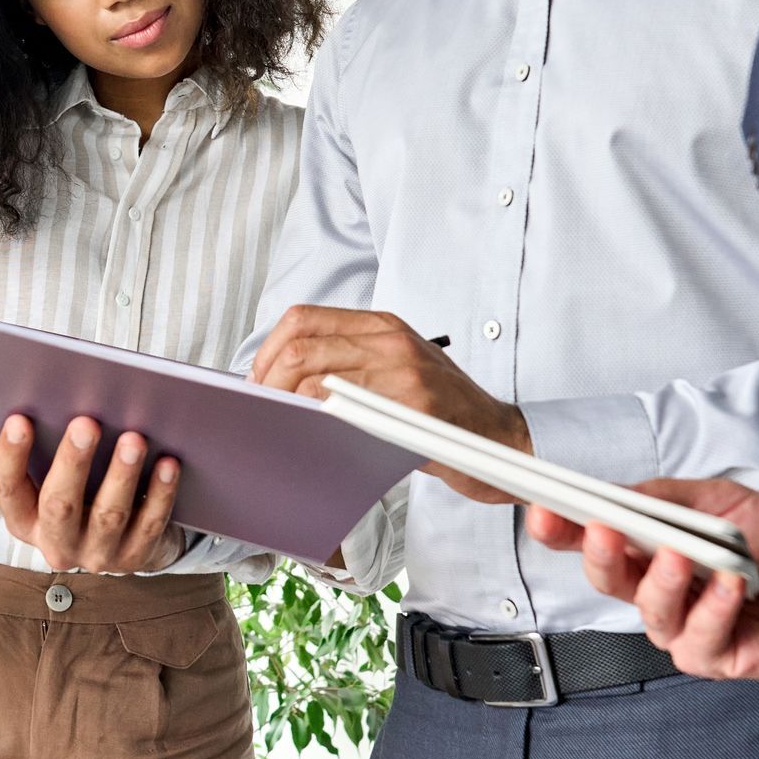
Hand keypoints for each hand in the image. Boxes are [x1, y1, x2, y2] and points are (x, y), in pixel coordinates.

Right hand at [0, 415, 183, 572]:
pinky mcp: (135, 557)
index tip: (18, 420)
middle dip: (72, 462)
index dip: (11, 455)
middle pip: (59, 504)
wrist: (122, 542)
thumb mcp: (57, 477)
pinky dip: (160, 492)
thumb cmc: (82, 492)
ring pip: (108, 515)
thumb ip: (51, 449)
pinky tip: (168, 463)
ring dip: (121, 474)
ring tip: (133, 439)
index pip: (8, 488)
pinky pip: (149, 523)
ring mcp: (96, 554)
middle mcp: (56, 543)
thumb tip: (61, 394)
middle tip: (85, 423)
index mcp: (25, 519)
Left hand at [250, 305, 530, 503]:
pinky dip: (316, 422)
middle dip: (267, 380)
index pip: (303, 319)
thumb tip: (286, 382)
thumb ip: (352, 364)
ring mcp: (403, 369)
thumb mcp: (399, 370)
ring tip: (278, 426)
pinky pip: (346, 408)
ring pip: (315, 376)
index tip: (257, 381)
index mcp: (383, 325)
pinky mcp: (413, 404)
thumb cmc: (443, 412)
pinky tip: (310, 438)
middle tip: (259, 410)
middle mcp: (391, 338)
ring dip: (284, 404)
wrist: (501, 439)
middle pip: (300, 345)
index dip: (268, 350)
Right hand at [526, 478, 758, 680]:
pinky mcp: (714, 656)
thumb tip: (616, 492)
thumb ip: (665, 497)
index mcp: (649, 547)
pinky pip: (696, 639)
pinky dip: (713, 609)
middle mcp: (657, 588)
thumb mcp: (718, 499)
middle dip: (598, 555)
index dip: (562, 529)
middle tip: (603, 530)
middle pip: (607, 579)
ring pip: (649, 612)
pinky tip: (732, 587)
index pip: (593, 539)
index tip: (542, 511)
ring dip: (663, 582)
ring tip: (684, 557)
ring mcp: (683, 626)